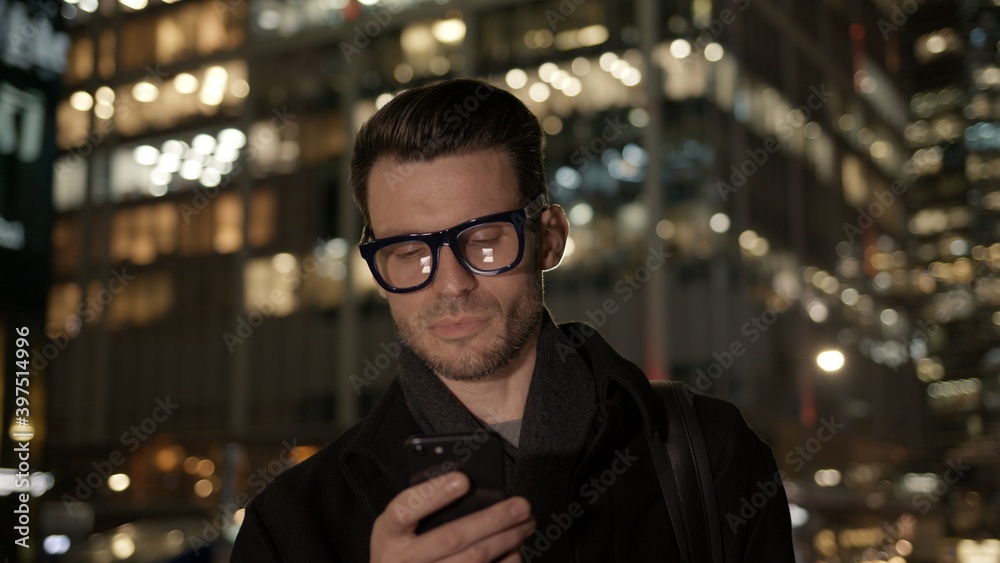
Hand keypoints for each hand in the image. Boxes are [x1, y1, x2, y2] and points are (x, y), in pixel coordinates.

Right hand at [371, 472, 534, 562]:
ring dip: (506, 540)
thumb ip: (425, 504)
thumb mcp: (402, 526)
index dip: (434, 494)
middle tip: (520, 505)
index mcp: (387, 534)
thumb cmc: (405, 547)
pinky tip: (515, 550)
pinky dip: (505, 562)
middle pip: (451, 537)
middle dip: (492, 518)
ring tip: (525, 524)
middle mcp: (401, 560)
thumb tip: (469, 483)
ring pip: (473, 559)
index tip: (464, 479)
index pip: (404, 510)